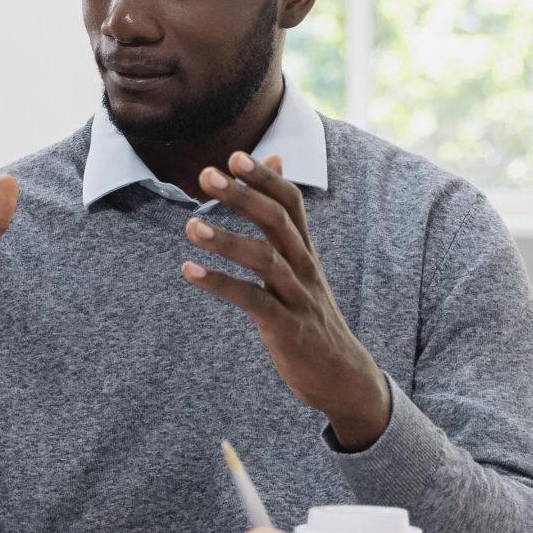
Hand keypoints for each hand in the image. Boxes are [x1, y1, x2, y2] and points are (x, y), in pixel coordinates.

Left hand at [180, 150, 392, 445]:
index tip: (235, 156)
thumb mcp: (303, 263)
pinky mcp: (287, 329)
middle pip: (278, 223)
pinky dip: (221, 285)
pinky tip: (190, 272)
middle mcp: (305, 268)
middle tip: (205, 175)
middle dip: (242, 196)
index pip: (291, 203)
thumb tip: (276, 158)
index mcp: (306, 251)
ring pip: (266, 260)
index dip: (266, 179)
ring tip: (190, 226)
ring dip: (226, 240)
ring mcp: (298, 298)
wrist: (343, 376)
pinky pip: (254, 302)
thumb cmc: (311, 314)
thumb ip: (285, 215)